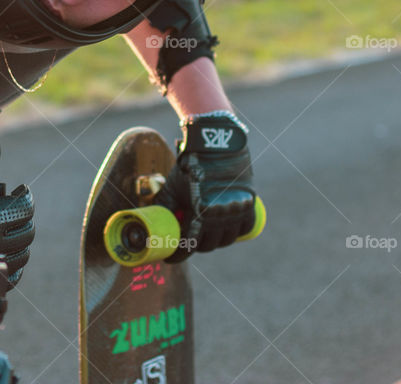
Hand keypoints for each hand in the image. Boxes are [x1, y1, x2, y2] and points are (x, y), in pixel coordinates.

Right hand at [0, 129, 33, 286]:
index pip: (25, 208)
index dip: (25, 196)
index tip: (19, 191)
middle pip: (27, 231)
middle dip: (22, 217)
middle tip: (12, 208)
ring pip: (22, 254)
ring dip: (19, 239)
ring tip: (8, 226)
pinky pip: (10, 274)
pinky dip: (12, 263)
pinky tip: (5, 249)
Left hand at [155, 114, 255, 262]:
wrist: (217, 143)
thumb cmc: (191, 164)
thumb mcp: (172, 186)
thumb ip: (163, 207)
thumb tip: (151, 224)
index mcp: (200, 213)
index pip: (188, 247)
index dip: (177, 256)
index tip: (171, 258)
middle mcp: (221, 216)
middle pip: (207, 245)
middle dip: (194, 247)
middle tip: (186, 242)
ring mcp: (236, 211)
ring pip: (225, 240)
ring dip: (214, 241)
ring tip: (205, 235)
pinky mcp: (249, 203)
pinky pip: (244, 229)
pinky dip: (234, 233)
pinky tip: (224, 230)